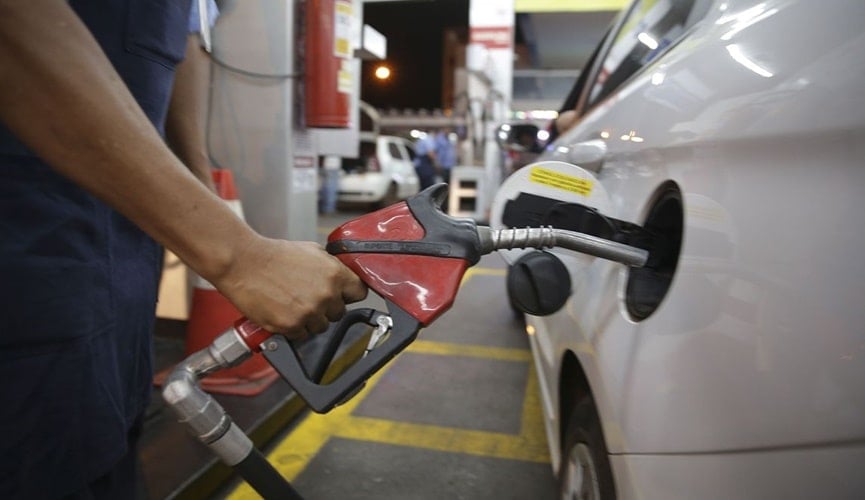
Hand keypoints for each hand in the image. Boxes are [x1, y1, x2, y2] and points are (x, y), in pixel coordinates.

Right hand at [211, 236, 366, 339]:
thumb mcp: (312, 251)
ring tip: (293, 304)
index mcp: (335, 274)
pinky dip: (293, 327)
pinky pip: (301, 335)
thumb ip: (332, 266)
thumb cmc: (274, 256)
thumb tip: (343, 276)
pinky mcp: (292, 326)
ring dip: (310, 319)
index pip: (360, 293)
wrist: (244, 263)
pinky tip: (283, 311)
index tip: (342, 295)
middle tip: (308, 297)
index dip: (349, 294)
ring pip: (321, 327)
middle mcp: (326, 295)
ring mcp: (310, 312)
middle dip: (327, 307)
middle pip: (339, 313)